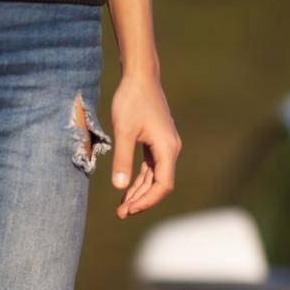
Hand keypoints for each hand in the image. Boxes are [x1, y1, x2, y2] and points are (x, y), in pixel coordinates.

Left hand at [109, 73, 180, 217]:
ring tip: (122, 208)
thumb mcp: (123, 130)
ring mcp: (164, 146)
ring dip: (139, 193)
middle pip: (159, 184)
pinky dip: (139, 180)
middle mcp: (170, 149)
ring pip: (154, 178)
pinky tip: (126, 191)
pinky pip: (150, 168)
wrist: (140, 76)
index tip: (129, 209)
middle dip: (141, 200)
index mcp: (167, 148)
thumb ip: (122, 159)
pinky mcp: (157, 142)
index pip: (163, 184)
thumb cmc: (132, 100)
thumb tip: (119, 188)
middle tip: (120, 214)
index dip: (147, 200)